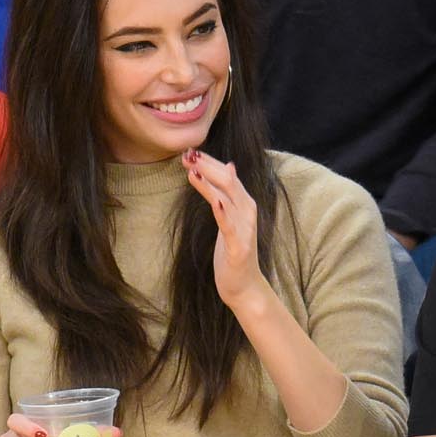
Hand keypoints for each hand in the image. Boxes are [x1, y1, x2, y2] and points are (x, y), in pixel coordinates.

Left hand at [182, 149, 268, 313]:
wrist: (244, 286)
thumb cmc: (233, 252)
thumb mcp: (230, 218)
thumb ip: (228, 194)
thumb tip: (229, 166)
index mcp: (244, 203)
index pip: (227, 175)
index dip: (210, 161)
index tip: (190, 150)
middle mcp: (247, 212)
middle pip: (228, 182)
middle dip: (208, 166)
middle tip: (188, 154)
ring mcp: (245, 229)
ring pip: (228, 199)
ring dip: (210, 183)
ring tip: (193, 169)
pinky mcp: (239, 247)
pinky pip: (230, 227)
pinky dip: (223, 212)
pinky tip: (215, 201)